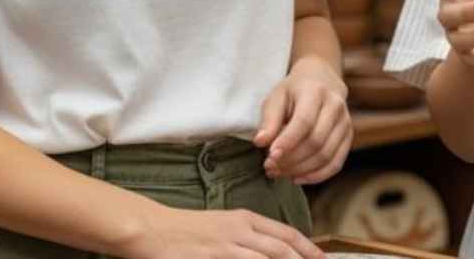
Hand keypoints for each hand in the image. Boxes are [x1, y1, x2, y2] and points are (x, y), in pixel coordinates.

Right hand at [123, 204, 323, 258]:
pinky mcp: (213, 257)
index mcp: (245, 219)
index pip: (286, 234)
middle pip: (282, 248)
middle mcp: (241, 230)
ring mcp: (227, 245)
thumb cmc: (186, 230)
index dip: (308, 248)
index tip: (322, 258)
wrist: (151, 229)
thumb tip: (268, 252)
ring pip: (268, 258)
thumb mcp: (222, 227)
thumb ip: (246, 238)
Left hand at [253, 58, 350, 184]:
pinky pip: (336, 164)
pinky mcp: (348, 137)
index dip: (287, 142)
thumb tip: (261, 142)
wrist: (322, 81)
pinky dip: (316, 176)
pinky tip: (297, 178)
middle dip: (291, 160)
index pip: (304, 122)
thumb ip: (269, 120)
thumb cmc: (294, 92)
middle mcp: (335, 106)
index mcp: (316, 92)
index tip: (270, 157)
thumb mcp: (276, 97)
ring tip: (279, 173)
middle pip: (316, 141)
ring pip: (326, 156)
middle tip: (269, 167)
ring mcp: (345, 122)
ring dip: (300, 170)